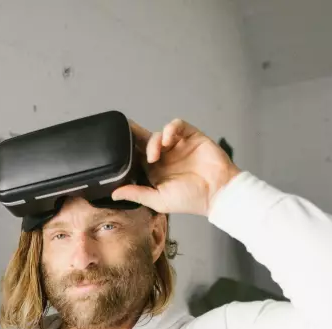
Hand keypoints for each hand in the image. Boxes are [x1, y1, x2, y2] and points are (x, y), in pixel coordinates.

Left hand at [112, 118, 241, 216]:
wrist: (218, 192)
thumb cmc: (190, 200)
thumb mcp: (158, 200)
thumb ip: (137, 194)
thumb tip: (114, 194)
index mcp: (154, 171)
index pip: (136, 157)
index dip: (126, 151)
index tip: (114, 147)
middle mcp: (164, 157)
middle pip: (144, 141)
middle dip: (134, 135)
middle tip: (124, 131)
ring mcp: (177, 146)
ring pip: (158, 134)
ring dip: (153, 140)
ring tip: (155, 154)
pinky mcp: (191, 136)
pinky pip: (177, 125)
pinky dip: (170, 129)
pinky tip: (167, 139)